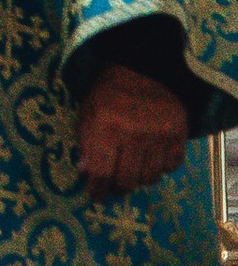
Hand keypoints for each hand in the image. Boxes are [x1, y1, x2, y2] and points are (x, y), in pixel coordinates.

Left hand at [76, 61, 187, 196]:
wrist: (143, 70)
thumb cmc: (109, 93)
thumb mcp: (88, 112)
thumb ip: (86, 143)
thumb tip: (87, 173)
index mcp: (105, 126)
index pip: (101, 172)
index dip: (98, 189)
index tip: (97, 195)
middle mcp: (133, 134)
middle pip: (127, 181)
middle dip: (119, 186)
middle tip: (116, 184)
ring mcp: (158, 136)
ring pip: (149, 178)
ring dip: (140, 178)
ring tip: (134, 168)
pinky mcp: (178, 135)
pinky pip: (170, 167)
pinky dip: (161, 167)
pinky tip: (153, 157)